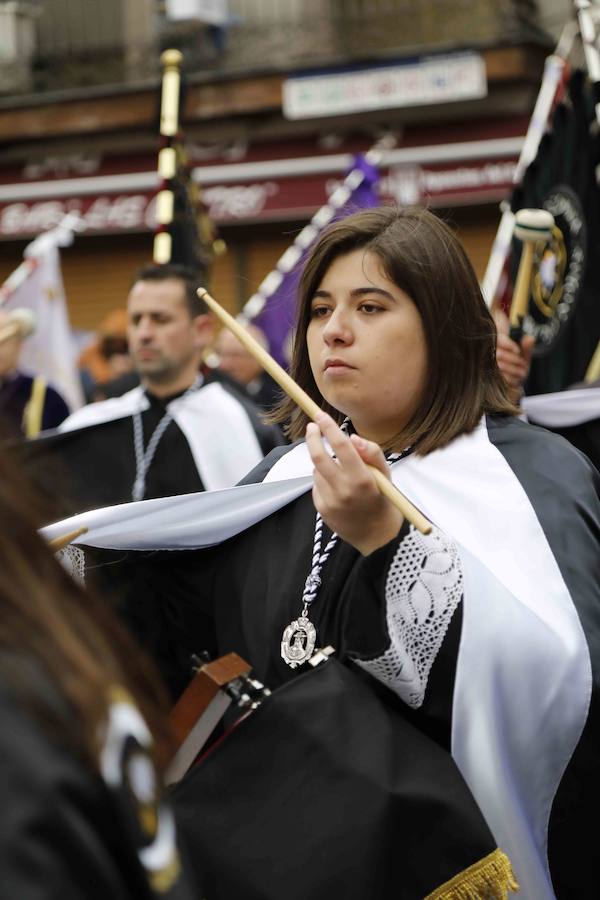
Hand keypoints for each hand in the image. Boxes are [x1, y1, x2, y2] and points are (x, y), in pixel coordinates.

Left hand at [305, 412, 403, 555]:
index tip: (319, 415)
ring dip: (324, 463)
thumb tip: (352, 437)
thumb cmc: (383, 498)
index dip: (329, 428)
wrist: (376, 535)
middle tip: (312, 427)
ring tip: (340, 472)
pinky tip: (337, 488)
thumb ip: (371, 453)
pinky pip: (316, 485)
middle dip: (312, 438)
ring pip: (317, 470)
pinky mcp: (321, 509)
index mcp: (362, 479)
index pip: (342, 447)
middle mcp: (344, 491)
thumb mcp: (385, 474)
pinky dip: (324, 479)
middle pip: (318, 457)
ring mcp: (330, 501)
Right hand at [493, 308, 533, 404]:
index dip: (509, 344)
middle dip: (516, 361)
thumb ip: (526, 349)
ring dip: (514, 371)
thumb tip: (529, 338)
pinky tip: (514, 384)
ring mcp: (483, 369)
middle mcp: (484, 356)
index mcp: (492, 347)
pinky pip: (500, 377)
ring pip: (502, 365)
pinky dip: (510, 381)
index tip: (518, 351)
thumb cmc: (511, 374)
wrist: (501, 397)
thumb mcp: (522, 360)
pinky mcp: (485, 381)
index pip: (497, 339)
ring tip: (520, 376)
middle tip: (523, 369)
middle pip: (502, 354)